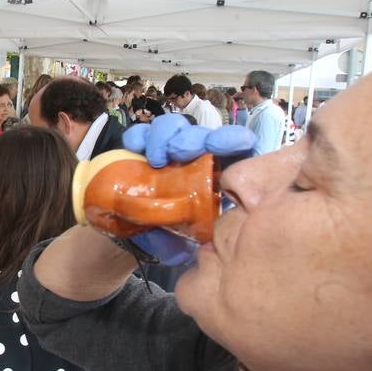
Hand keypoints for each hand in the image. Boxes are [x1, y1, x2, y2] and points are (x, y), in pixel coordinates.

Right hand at [121, 114, 255, 265]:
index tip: (218, 146)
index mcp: (218, 176)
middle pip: (201, 133)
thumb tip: (202, 241)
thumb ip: (196, 239)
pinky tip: (135, 147)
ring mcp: (169, 151)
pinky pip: (141, 133)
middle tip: (178, 153)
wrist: (136, 235)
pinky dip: (138, 136)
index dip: (230, 139)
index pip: (236, 147)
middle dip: (191, 138)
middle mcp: (196, 158)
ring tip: (155, 159)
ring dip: (165, 136)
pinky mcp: (143, 148)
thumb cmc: (171, 237)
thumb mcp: (188, 244)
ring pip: (173, 127)